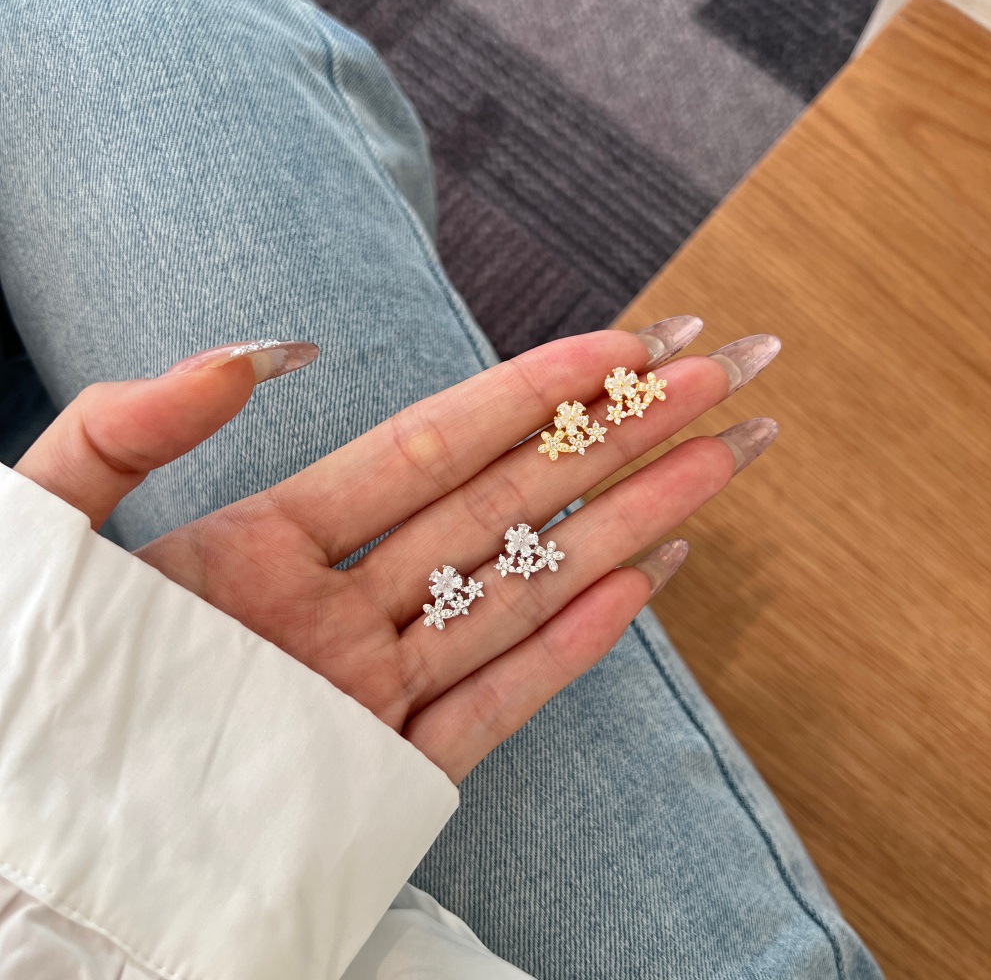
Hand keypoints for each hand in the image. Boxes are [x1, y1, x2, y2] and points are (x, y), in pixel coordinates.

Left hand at [16, 325, 778, 781]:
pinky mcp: (381, 777)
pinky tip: (646, 581)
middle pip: (506, 506)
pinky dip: (576, 647)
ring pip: (524, 592)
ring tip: (717, 465)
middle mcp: (340, 609)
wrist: (20, 850)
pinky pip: (497, 702)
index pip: (433, 447)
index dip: (534, 390)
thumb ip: (130, 428)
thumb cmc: (20, 685)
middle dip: (619, 438)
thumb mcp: (46, 529)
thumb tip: (255, 352)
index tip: (625, 342)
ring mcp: (371, 693)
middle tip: (719, 377)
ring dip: (627, 526)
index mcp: (265, 544)